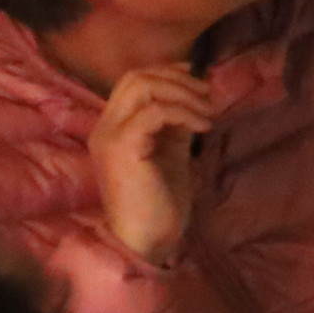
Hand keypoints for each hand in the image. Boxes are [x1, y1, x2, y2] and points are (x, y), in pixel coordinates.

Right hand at [88, 66, 216, 265]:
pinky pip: (154, 112)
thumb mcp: (171, 152)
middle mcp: (104, 128)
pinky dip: (184, 112)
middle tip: (207, 96)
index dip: (167, 72)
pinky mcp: (123, 148)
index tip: (198, 80)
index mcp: (113, 129)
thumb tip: (197, 94)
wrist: (149, 240)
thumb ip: (176, 124)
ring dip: (183, 93)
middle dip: (178, 79)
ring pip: (142, 86)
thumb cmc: (160, 203)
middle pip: (135, 77)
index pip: (133, 81)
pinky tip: (203, 127)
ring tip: (208, 112)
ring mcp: (109, 137)